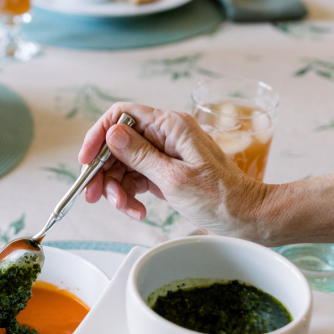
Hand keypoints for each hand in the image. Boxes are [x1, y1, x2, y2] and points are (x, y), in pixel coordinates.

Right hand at [78, 102, 264, 236]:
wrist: (246, 218)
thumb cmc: (220, 198)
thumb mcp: (174, 178)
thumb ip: (140, 155)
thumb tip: (112, 133)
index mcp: (171, 126)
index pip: (122, 115)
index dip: (99, 135)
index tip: (87, 161)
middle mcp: (167, 135)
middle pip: (118, 143)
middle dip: (104, 170)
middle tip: (95, 195)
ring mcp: (166, 154)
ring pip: (124, 164)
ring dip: (117, 187)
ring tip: (126, 208)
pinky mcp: (166, 172)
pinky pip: (137, 178)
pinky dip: (131, 195)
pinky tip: (138, 210)